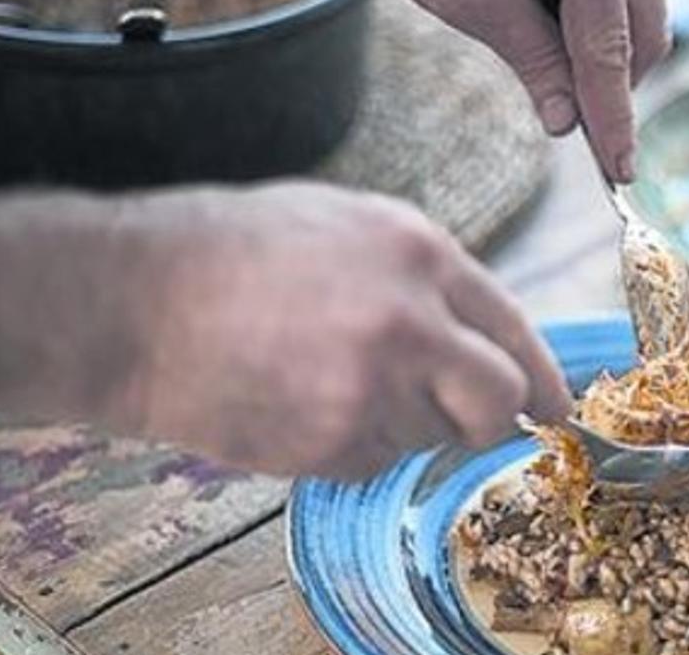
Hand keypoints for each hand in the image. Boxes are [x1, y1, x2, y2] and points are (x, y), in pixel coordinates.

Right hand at [120, 182, 570, 479]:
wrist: (134, 301)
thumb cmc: (232, 252)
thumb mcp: (346, 226)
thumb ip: (423, 276)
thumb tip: (480, 332)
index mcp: (420, 254)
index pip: (515, 330)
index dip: (541, 378)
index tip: (554, 407)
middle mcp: (410, 321)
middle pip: (500, 400)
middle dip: (490, 418)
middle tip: (460, 416)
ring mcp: (371, 387)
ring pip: (431, 436)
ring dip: (402, 422)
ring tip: (328, 377)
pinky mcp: (330, 443)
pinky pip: (375, 461)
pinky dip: (352, 445)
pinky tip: (301, 402)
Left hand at [397, 0, 671, 182]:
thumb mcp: (475, 0)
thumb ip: (532, 58)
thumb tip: (567, 121)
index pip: (608, 50)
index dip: (614, 115)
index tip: (620, 168)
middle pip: (644, 35)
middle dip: (611, 84)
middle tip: (566, 112)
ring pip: (641, 18)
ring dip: (603, 53)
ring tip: (538, 39)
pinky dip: (596, 24)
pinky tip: (548, 13)